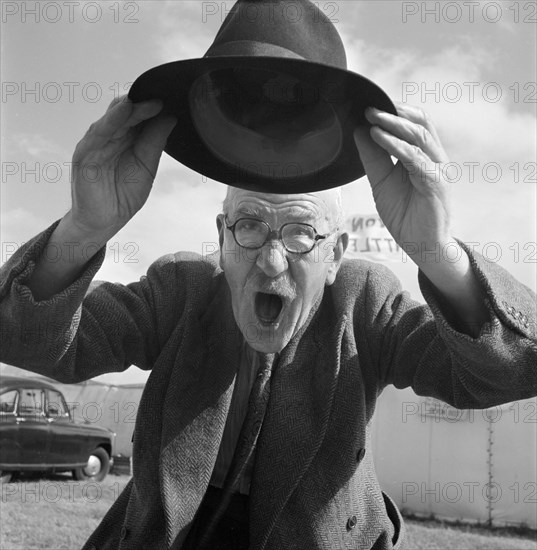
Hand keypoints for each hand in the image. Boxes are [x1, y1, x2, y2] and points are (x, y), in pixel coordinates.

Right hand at [70, 95, 176, 238]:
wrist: (105, 222)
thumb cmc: (124, 195)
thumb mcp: (147, 167)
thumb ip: (155, 142)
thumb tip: (171, 117)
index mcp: (126, 139)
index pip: (140, 116)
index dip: (154, 107)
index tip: (173, 100)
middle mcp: (110, 137)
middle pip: (127, 114)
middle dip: (144, 105)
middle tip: (163, 98)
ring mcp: (96, 144)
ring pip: (112, 119)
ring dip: (129, 109)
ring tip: (145, 101)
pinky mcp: (84, 154)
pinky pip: (97, 134)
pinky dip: (110, 121)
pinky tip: (123, 111)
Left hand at [353, 103, 451, 263]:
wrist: (421, 245)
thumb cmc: (405, 214)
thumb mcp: (381, 182)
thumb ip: (373, 159)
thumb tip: (360, 131)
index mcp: (423, 156)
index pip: (413, 125)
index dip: (394, 112)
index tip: (369, 106)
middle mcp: (433, 158)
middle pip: (419, 124)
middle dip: (393, 113)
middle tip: (368, 107)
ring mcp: (436, 169)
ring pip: (419, 136)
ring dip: (394, 124)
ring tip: (372, 117)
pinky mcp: (435, 182)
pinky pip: (415, 158)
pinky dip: (396, 145)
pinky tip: (380, 137)